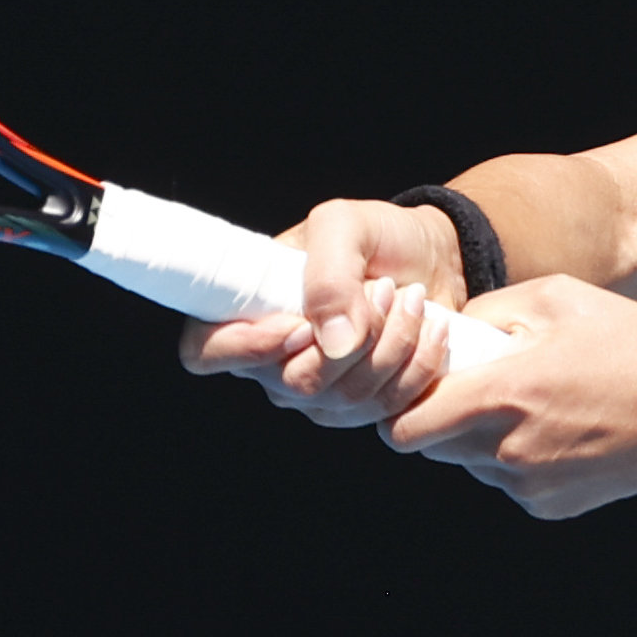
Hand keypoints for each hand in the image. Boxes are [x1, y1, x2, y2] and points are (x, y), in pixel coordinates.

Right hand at [178, 197, 467, 426]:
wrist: (431, 258)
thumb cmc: (375, 236)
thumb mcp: (346, 226)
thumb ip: (330, 274)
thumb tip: (334, 344)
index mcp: (248, 312)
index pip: (205, 352)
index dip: (244, 349)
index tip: (299, 326)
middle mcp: (274, 362)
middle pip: (297, 383)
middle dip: (357, 335)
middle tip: (384, 290)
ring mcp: (318, 394)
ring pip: (348, 398)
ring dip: (394, 344)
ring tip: (411, 300)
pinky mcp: (363, 409)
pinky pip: (387, 410)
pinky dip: (419, 365)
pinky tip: (432, 329)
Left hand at [381, 276, 636, 516]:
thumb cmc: (635, 347)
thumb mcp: (562, 298)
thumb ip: (489, 310)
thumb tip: (446, 329)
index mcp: (506, 395)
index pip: (405, 424)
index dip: (398, 403)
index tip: (417, 378)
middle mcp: (509, 450)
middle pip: (427, 446)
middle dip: (433, 415)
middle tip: (468, 383)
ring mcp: (528, 485)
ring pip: (466, 462)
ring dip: (474, 434)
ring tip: (527, 401)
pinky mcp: (547, 507)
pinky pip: (503, 479)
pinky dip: (511, 455)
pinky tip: (556, 427)